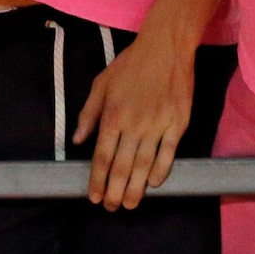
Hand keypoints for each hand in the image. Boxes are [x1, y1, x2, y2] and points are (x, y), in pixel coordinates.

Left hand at [74, 28, 195, 209]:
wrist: (166, 45)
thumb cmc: (130, 64)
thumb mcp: (101, 84)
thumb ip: (88, 113)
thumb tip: (76, 141)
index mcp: (113, 116)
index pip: (102, 157)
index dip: (97, 181)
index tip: (94, 197)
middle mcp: (134, 124)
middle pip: (122, 167)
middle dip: (115, 192)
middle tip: (112, 208)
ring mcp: (158, 124)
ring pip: (144, 165)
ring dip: (135, 189)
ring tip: (130, 204)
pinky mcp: (178, 122)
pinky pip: (168, 153)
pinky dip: (160, 171)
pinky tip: (153, 183)